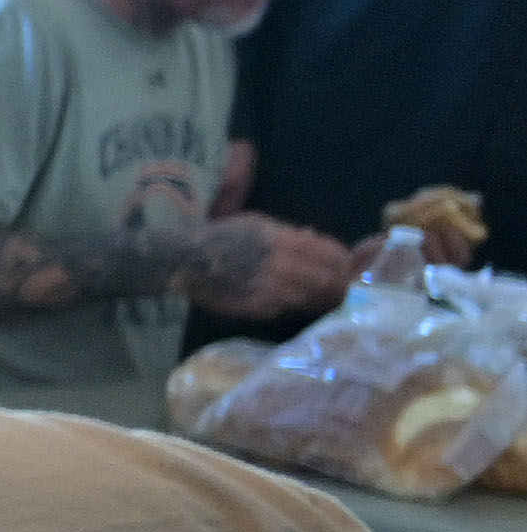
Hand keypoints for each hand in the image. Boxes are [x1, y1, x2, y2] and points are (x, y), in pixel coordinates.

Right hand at [202, 210, 354, 319]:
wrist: (184, 260)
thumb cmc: (221, 236)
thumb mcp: (256, 223)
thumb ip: (288, 232)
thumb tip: (314, 237)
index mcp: (283, 241)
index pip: (329, 254)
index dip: (343, 261)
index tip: (346, 264)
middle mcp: (280, 265)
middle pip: (325, 279)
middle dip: (337, 283)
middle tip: (341, 286)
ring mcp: (268, 288)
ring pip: (309, 297)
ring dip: (318, 297)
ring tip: (322, 297)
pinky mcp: (256, 307)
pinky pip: (285, 308)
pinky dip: (292, 305)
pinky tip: (291, 302)